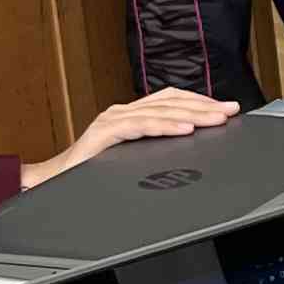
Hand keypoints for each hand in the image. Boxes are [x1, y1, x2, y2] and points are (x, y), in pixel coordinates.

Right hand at [29, 87, 236, 188]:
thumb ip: (153, 149)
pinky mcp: (104, 133)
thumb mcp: (130, 159)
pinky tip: (185, 130)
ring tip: (216, 119)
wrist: (53, 183)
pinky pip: (141, 126)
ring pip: (161, 112)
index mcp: (130, 115)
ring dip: (192, 115)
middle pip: (171, 102)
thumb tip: (189, 146)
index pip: (172, 100)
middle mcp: (122, 112)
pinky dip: (165, 127)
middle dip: (205, 106)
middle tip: (231, 111)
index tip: (227, 109)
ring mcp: (113, 120)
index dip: (201, 102)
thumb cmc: (90, 173)